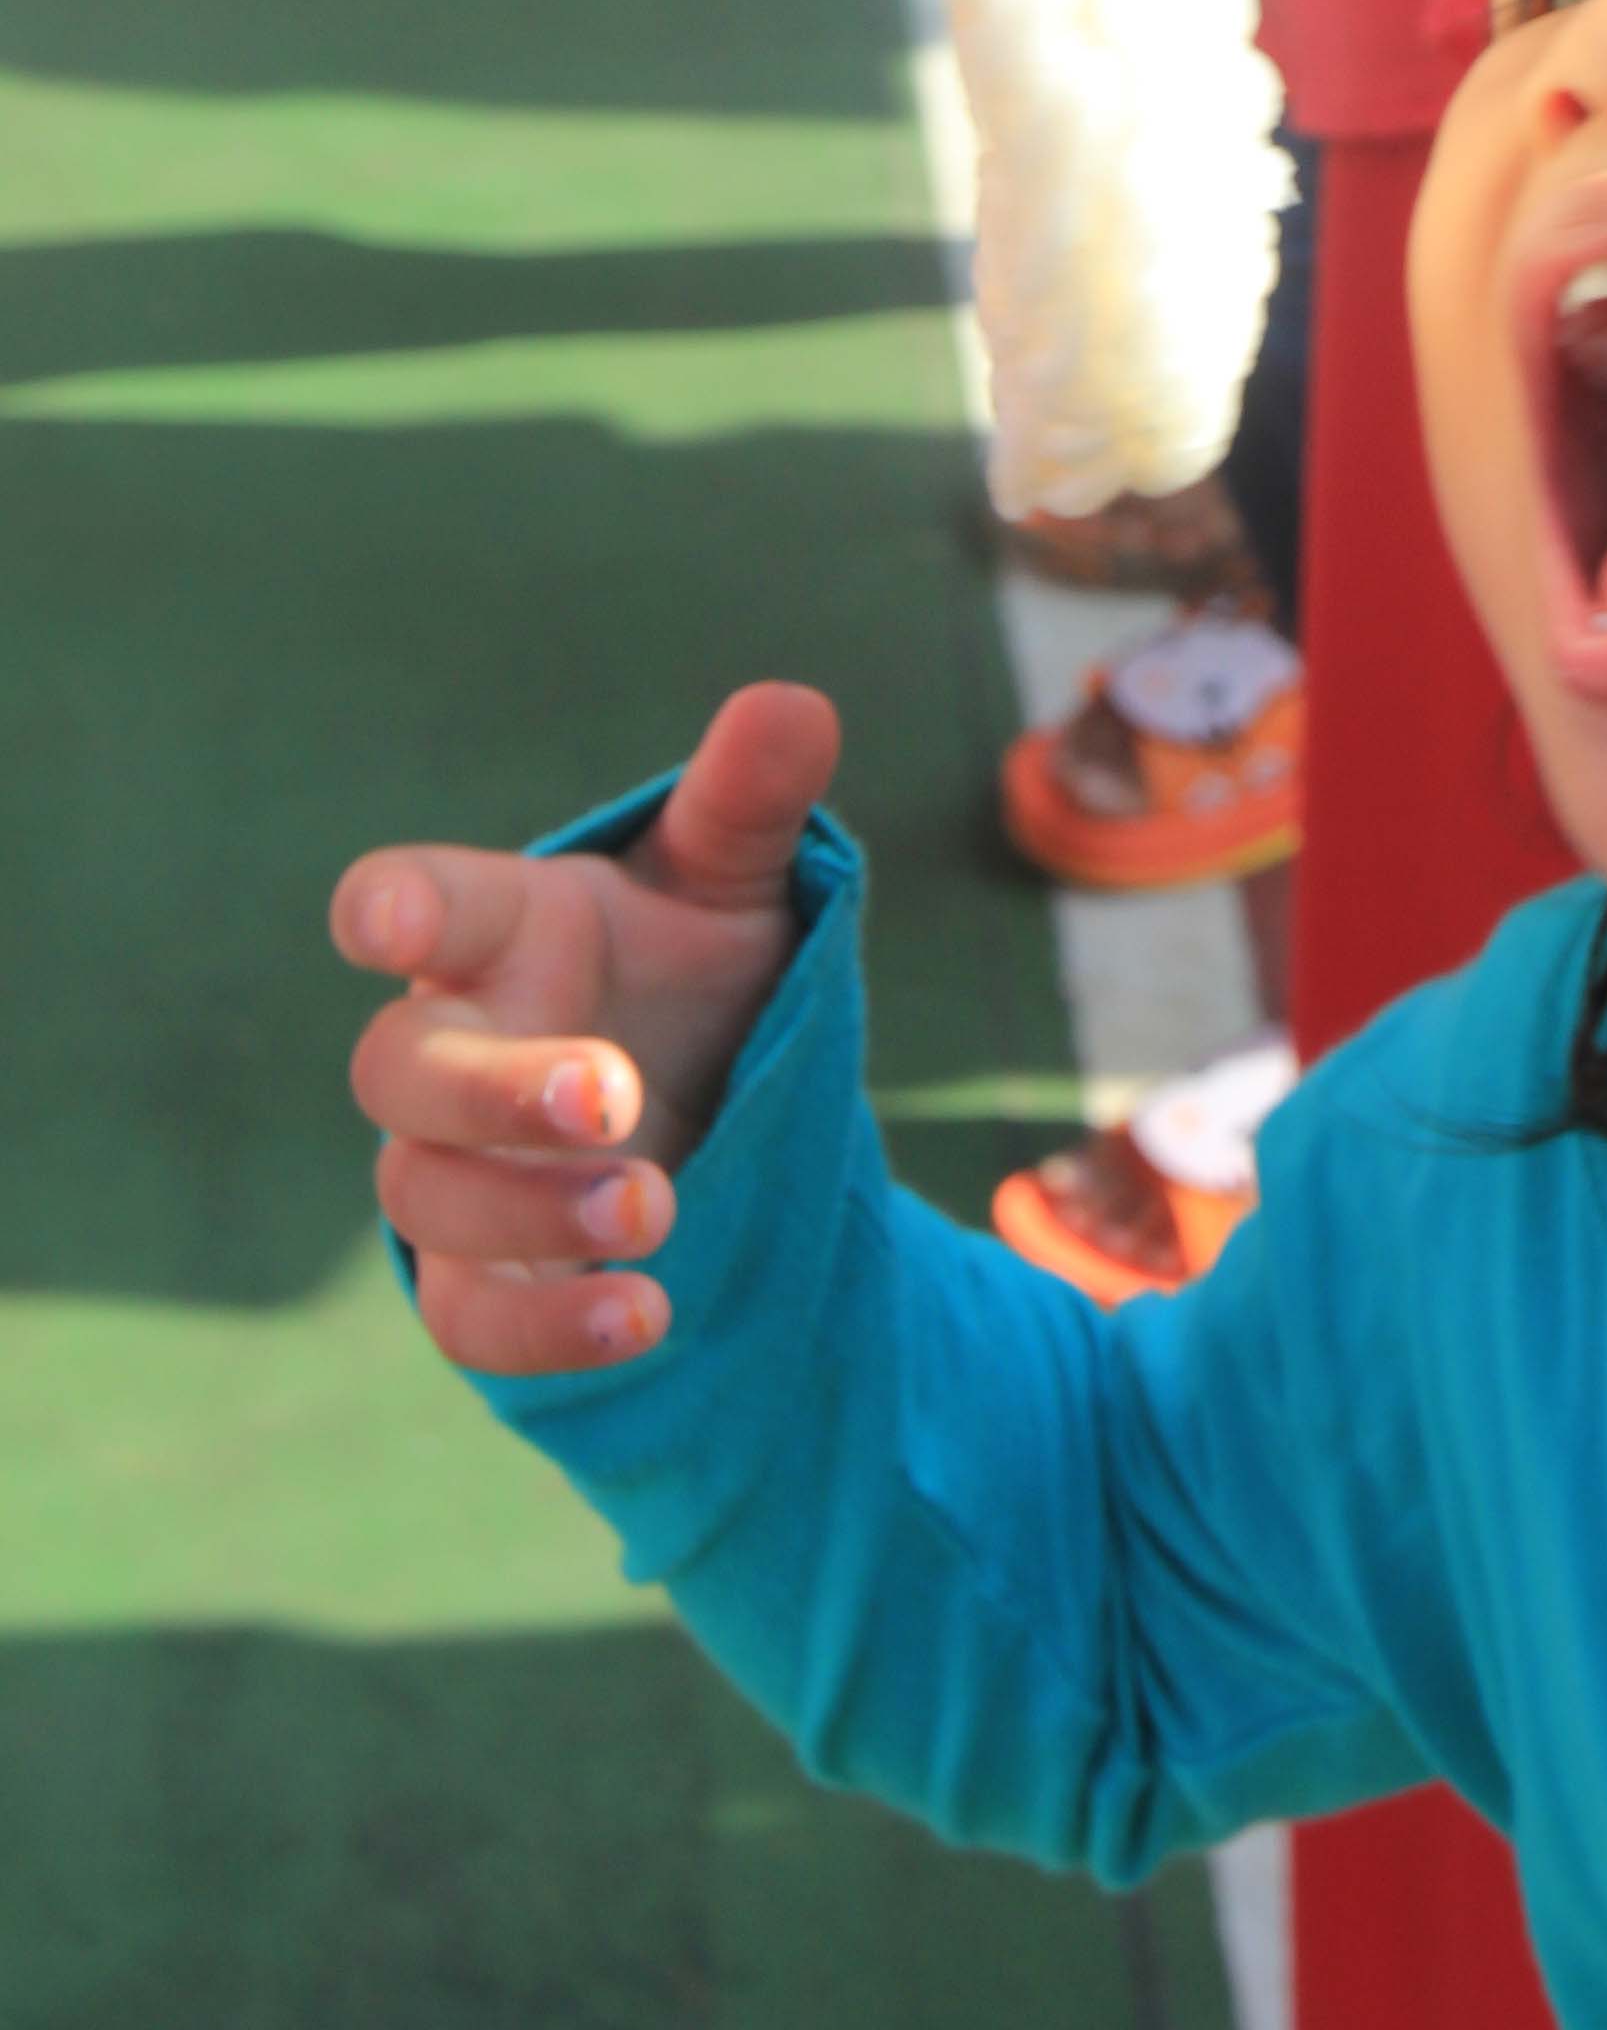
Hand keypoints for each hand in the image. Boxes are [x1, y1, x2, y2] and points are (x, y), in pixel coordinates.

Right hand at [335, 684, 840, 1381]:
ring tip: (658, 1210)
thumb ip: (748, 804)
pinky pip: (469, 1319)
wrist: (708, 1104)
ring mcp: (454, 1170)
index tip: (384, 923)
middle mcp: (456, 1047)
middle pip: (404, 1071)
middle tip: (615, 1094)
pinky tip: (643, 1318)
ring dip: (532, 1211)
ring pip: (427, 1199)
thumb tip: (798, 702)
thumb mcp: (735, 885)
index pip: (422, 904)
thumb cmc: (693, 965)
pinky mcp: (482, 1277)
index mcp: (503, 933)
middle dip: (496, 1089)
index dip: (393, 908)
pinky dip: (543, 1328)